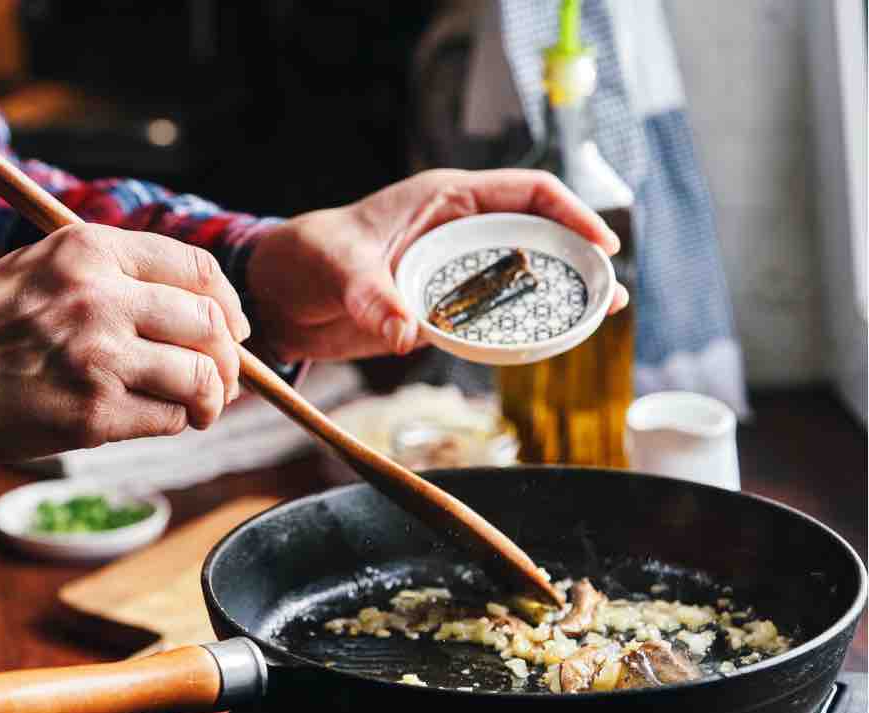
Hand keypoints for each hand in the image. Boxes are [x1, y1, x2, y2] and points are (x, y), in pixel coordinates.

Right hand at [0, 224, 250, 477]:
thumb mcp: (42, 266)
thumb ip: (115, 273)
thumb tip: (198, 305)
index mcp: (90, 251)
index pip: (198, 270)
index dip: (229, 305)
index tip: (233, 328)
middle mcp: (101, 297)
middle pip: (210, 324)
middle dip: (228, 358)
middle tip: (222, 379)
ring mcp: (100, 357)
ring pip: (200, 376)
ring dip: (211, 398)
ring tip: (200, 407)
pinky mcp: (95, 413)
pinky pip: (170, 419)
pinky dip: (175, 423)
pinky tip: (155, 419)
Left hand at [245, 168, 627, 361]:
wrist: (278, 297)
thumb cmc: (305, 257)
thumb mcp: (336, 267)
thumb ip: (371, 298)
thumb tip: (406, 334)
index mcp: (444, 199)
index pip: (527, 193)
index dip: (571, 213)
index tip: (602, 243)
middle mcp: (457, 231)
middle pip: (538, 237)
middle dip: (579, 260)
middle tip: (611, 293)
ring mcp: (451, 271)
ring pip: (521, 279)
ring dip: (558, 296)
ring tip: (598, 318)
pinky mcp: (440, 309)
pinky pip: (492, 317)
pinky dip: (521, 328)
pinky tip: (547, 344)